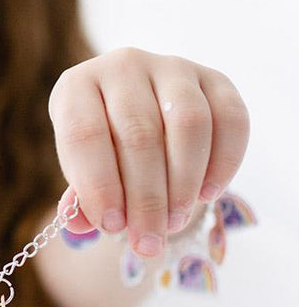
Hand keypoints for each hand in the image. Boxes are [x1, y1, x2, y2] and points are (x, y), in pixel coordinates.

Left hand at [48, 47, 249, 256]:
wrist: (135, 119)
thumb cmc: (100, 151)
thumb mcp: (81, 171)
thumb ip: (80, 197)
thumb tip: (78, 224)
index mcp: (76, 87)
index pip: (85, 134)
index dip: (98, 185)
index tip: (111, 226)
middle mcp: (122, 65)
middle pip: (138, 134)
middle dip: (145, 198)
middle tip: (147, 241)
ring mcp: (171, 67)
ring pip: (188, 123)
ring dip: (183, 182)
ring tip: (173, 222)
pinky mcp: (214, 78)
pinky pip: (230, 119)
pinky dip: (223, 162)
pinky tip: (206, 195)